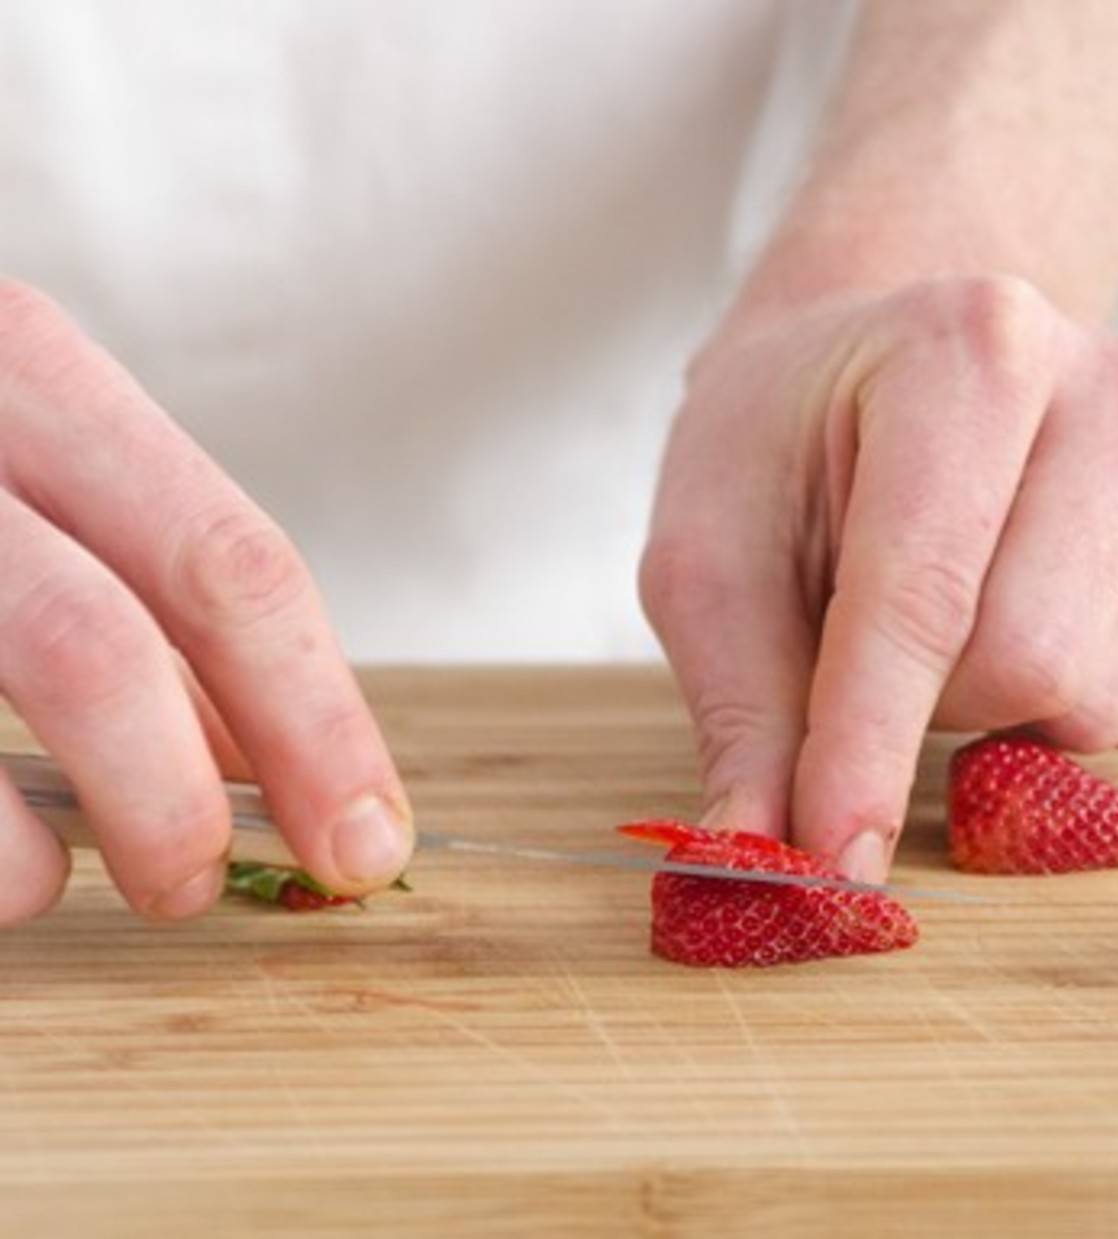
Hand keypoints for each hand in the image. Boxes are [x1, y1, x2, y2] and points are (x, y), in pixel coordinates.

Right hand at [0, 281, 411, 924]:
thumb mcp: (19, 456)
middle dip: (181, 800)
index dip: (317, 720)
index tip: (367, 841)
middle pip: (100, 641)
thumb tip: (269, 746)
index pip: (226, 562)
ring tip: (64, 888)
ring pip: (4, 666)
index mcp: (26, 363)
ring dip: (35, 848)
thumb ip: (139, 581)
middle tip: (208, 891)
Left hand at [642, 275, 1117, 881]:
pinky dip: (1094, 711)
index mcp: (968, 350)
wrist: (893, 364)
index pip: (925, 595)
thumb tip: (768, 865)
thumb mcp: (712, 554)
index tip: (832, 860)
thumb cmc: (792, 451)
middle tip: (883, 644)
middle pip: (1037, 664)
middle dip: (935, 707)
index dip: (867, 747)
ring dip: (1009, 714)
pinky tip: (1043, 623)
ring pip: (1110, 702)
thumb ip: (744, 711)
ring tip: (965, 619)